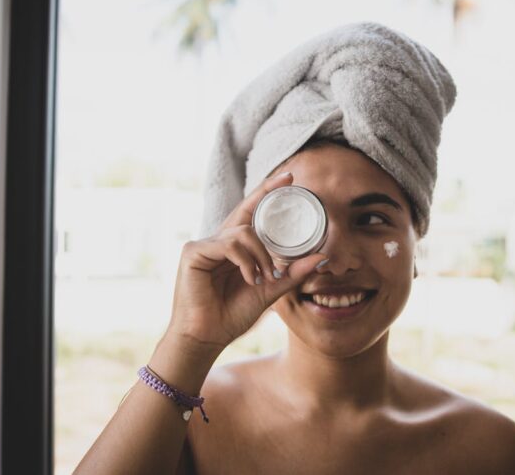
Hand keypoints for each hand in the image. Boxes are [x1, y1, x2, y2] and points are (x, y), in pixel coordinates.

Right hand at [164, 171, 326, 354]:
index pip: (252, 214)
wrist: (207, 337)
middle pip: (245, 210)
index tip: (289, 178)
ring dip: (261, 255)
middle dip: (267, 193)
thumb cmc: (231, 315)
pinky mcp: (193, 252)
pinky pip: (228, 244)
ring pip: (243, 232)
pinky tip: (251, 278)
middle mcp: (218, 241)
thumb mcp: (269, 291)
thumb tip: (321, 258)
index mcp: (234, 248)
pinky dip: (245, 261)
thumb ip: (292, 274)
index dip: (267, 193)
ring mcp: (204, 244)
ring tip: (265, 276)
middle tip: (289, 181)